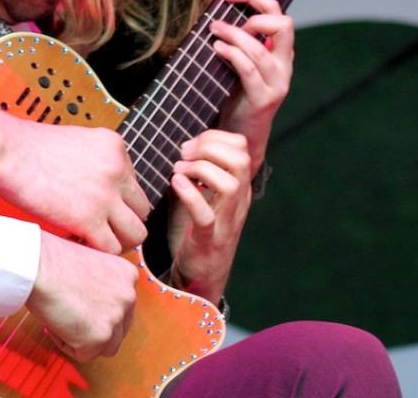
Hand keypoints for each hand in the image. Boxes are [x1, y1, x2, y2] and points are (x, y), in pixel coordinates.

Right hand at [0, 111, 148, 252]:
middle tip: (105, 231)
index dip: (119, 202)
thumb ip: (94, 160)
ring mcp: (106, 194)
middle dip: (124, 223)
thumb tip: (97, 180)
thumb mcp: (76, 142)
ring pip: (135, 232)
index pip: (133, 184)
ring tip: (96, 244)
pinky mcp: (89, 218)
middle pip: (141, 209)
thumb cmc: (29, 146)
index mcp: (114, 146)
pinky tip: (81, 247)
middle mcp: (117, 168)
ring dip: (118, 241)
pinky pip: (111, 248)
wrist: (8, 151)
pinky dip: (99, 253)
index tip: (105, 211)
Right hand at [27, 233, 137, 361]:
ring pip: (106, 346)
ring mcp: (116, 317)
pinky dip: (67, 345)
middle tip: (72, 320)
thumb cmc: (54, 259)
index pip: (122, 306)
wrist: (39, 265)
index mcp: (127, 274)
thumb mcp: (89, 263)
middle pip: (119, 328)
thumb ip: (101, 284)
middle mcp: (128, 295)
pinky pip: (84, 354)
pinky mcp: (100, 336)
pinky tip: (55, 326)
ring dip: (84, 340)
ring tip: (62, 323)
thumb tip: (94, 306)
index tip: (81, 308)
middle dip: (95, 327)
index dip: (98, 310)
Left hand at [166, 129, 251, 303]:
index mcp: (239, 188)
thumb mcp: (207, 196)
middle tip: (184, 155)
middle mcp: (238, 202)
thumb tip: (187, 147)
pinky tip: (176, 185)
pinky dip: (190, 195)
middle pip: (240, 160)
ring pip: (230, 183)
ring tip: (179, 172)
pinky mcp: (209, 240)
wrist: (201, 279)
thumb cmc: (199, 232)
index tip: (190, 146)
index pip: (241, 148)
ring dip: (200, 169)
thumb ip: (203, 173)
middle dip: (209, 147)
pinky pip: (206, 215)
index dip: (215, 137)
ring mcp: (226, 221)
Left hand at [210, 0, 294, 170]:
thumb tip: (216, 13)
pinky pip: (249, 68)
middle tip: (223, 19)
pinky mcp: (264, 98)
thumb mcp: (240, 64)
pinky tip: (217, 48)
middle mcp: (284, 65)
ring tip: (214, 31)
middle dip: (253, 12)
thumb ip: (239, 42)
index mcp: (281, 53)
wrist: (240, 137)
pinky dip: (232, 53)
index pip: (278, 13)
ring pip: (260, 47)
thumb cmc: (235, 96)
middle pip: (283, 23)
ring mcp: (277, 83)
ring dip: (233, 34)